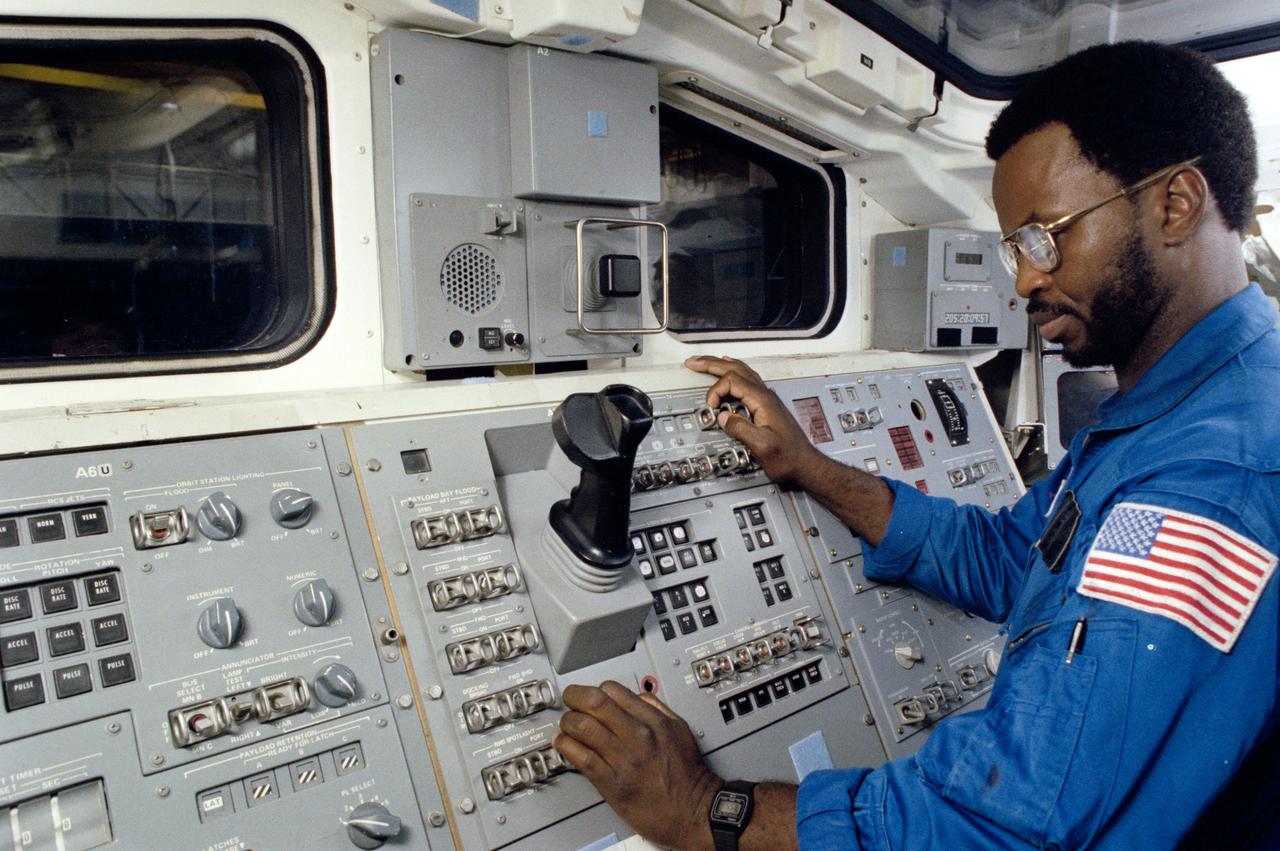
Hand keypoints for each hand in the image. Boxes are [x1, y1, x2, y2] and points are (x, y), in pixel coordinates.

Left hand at [554, 681, 721, 850]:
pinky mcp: (612, 784)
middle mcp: (638, 737)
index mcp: (653, 721)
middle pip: (594, 703)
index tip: (590, 694)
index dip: (596, 689)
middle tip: (569, 699)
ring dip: (568, 722)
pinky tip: (564, 743)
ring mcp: (623, 760)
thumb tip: (637, 696)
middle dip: (575, 696)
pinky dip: (567, 747)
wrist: (693, 810)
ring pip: (583, 728)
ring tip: (566, 724)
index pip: (614, 691)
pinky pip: (582, 758)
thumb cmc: (688, 775)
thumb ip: (658, 708)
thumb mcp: (679, 730)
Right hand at [684, 356, 827, 486]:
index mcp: (763, 401)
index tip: (711, 408)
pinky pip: (747, 380)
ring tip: (706, 363)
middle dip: (712, 364)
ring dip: (722, 366)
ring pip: (742, 372)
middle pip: (736, 369)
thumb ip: (741, 429)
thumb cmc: (788, 458)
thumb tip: (722, 416)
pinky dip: (733, 373)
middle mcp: (766, 395)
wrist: (805, 464)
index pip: (733, 381)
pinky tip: (730, 373)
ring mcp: (767, 399)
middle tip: (693, 362)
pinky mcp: (766, 406)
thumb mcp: (762, 446)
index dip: (716, 391)